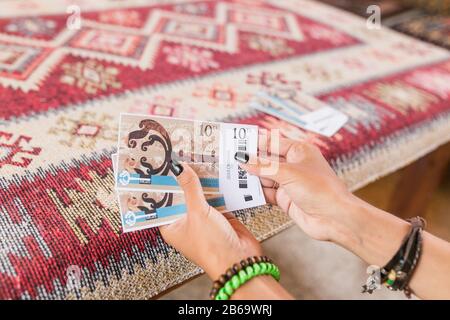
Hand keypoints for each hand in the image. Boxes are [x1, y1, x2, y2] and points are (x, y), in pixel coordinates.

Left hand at [159, 162, 261, 279]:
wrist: (240, 260)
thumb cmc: (212, 248)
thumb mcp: (197, 213)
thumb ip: (190, 188)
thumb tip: (180, 168)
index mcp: (171, 226)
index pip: (162, 201)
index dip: (162, 184)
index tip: (161, 165)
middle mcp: (186, 222)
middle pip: (182, 195)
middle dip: (183, 179)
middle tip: (181, 157)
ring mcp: (203, 219)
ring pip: (200, 195)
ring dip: (201, 182)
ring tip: (198, 160)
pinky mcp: (220, 216)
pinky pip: (216, 197)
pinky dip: (217, 187)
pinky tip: (215, 173)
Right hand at [236, 135, 357, 243]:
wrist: (335, 219)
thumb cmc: (320, 190)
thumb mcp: (288, 173)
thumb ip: (263, 166)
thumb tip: (244, 159)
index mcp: (299, 151)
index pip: (272, 142)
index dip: (255, 142)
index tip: (237, 141)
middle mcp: (294, 166)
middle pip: (267, 160)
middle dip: (250, 161)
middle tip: (230, 159)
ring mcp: (289, 183)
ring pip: (264, 177)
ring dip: (251, 177)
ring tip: (232, 175)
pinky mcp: (286, 199)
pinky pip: (266, 192)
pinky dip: (256, 192)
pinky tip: (243, 191)